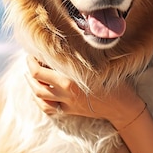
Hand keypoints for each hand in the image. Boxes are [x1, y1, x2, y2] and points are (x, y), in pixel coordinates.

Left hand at [25, 56, 139, 121]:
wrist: (122, 106)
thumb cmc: (113, 80)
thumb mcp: (99, 64)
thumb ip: (81, 55)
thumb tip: (67, 41)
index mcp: (69, 79)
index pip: (40, 69)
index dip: (33, 59)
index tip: (33, 50)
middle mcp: (65, 92)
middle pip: (37, 81)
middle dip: (29, 67)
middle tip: (29, 58)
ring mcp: (66, 103)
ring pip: (39, 95)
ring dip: (31, 83)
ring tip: (29, 74)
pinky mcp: (69, 111)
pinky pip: (48, 108)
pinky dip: (39, 100)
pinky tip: (37, 93)